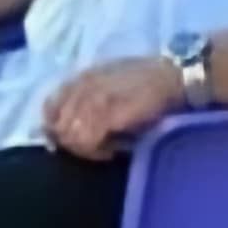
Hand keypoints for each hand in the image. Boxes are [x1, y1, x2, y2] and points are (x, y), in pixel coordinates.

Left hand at [41, 56, 184, 159]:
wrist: (178, 76)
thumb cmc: (150, 82)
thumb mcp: (114, 80)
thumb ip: (90, 96)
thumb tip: (69, 124)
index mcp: (82, 77)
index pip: (50, 107)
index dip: (55, 127)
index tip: (70, 141)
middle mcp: (83, 86)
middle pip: (58, 126)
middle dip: (70, 142)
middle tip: (94, 148)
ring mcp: (93, 98)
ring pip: (70, 136)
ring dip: (85, 149)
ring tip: (106, 149)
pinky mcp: (107, 113)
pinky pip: (87, 141)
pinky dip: (98, 151)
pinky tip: (113, 150)